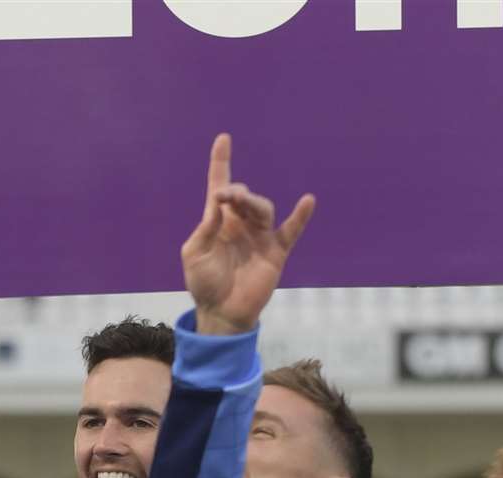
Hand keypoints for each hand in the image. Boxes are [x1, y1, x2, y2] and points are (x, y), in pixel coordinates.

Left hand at [181, 134, 315, 335]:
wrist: (221, 312)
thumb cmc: (204, 283)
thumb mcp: (195, 253)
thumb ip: (205, 228)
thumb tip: (218, 202)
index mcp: (218, 223)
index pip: (220, 187)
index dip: (221, 163)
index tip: (223, 139)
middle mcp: (241, 225)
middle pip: (243, 197)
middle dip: (235, 192)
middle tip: (225, 196)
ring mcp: (260, 237)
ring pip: (262, 209)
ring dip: (252, 202)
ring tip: (240, 201)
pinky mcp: (276, 251)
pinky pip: (291, 231)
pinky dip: (300, 216)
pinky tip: (307, 201)